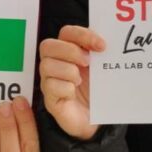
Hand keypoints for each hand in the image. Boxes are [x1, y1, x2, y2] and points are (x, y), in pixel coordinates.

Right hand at [39, 25, 104, 140]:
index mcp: (67, 51)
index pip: (67, 32)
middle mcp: (54, 63)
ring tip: (80, 80)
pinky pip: (50, 87)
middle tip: (88, 62)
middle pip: (48, 45)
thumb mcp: (99, 68)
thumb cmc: (96, 91)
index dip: (83, 35)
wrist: (96, 119)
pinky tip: (73, 93)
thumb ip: (99, 54)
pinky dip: (65, 88)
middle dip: (70, 51)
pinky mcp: (49, 99)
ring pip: (47, 66)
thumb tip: (105, 43)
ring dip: (68, 71)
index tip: (102, 45)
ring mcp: (49, 81)